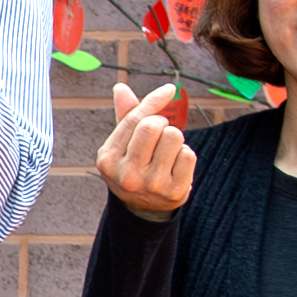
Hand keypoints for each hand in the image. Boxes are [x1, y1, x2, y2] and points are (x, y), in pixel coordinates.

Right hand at [100, 80, 196, 219]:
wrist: (143, 208)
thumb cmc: (133, 166)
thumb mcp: (122, 145)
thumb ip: (125, 116)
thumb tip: (120, 87)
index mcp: (108, 159)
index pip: (133, 119)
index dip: (153, 101)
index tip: (169, 89)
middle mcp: (126, 174)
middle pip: (152, 126)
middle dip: (161, 123)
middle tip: (159, 135)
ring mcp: (150, 184)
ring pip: (174, 136)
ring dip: (174, 139)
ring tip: (166, 152)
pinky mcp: (174, 191)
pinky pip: (188, 154)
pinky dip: (185, 155)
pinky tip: (175, 166)